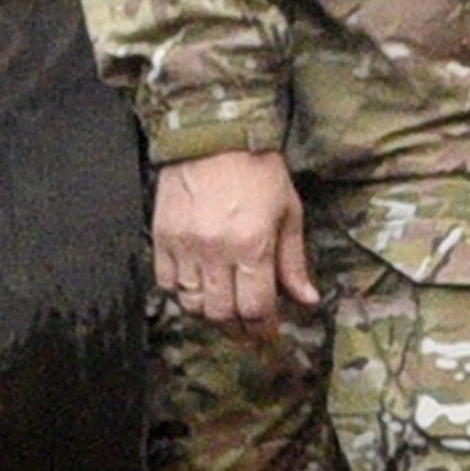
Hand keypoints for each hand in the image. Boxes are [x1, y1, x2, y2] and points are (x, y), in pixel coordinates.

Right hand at [152, 150, 319, 332]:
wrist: (216, 136)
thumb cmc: (259, 170)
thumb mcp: (289, 211)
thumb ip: (294, 261)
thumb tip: (308, 299)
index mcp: (253, 244)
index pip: (255, 306)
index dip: (263, 328)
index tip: (269, 334)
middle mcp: (216, 251)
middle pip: (221, 313)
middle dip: (237, 328)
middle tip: (247, 331)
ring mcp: (184, 246)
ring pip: (190, 304)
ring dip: (209, 314)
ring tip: (224, 310)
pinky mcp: (161, 239)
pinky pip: (166, 284)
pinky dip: (181, 294)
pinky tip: (197, 288)